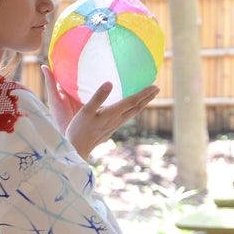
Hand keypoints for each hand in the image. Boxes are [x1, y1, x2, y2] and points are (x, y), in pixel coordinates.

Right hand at [42, 65, 157, 159]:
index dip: (144, 93)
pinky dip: (132, 110)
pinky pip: (126, 117)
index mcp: (112, 114)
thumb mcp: (86, 111)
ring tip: (148, 97)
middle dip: (147, 98)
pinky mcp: (109, 129)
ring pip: (132, 113)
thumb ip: (97, 97)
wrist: (77, 150)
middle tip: (157, 88)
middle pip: (136, 108)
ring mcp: (113, 126)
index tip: (155, 86)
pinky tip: (130, 109)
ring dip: (141, 104)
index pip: (132, 101)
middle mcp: (116, 120)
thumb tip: (109, 83)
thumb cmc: (79, 130)